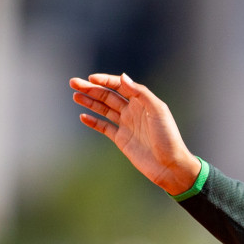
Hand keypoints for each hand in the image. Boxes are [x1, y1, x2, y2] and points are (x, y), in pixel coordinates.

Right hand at [69, 73, 202, 194]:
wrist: (169, 166)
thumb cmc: (168, 137)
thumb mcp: (158, 111)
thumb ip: (140, 93)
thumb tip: (123, 77)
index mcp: (142, 101)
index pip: (120, 85)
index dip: (105, 80)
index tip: (91, 79)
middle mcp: (133, 111)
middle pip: (108, 95)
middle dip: (91, 88)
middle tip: (73, 83)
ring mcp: (126, 124)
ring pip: (104, 109)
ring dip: (89, 101)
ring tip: (75, 95)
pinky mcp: (122, 139)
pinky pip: (104, 127)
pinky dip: (93, 121)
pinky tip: (83, 116)